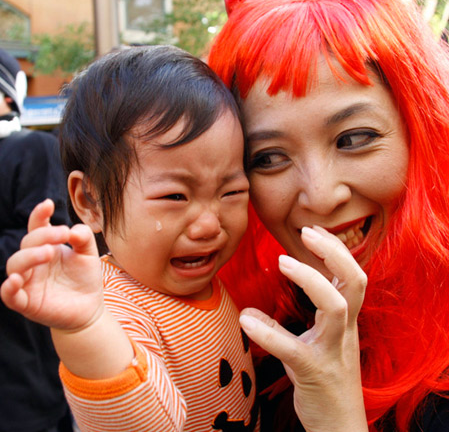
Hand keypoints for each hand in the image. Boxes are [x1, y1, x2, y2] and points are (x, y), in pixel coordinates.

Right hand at [1, 199, 103, 331]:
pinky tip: (15, 280)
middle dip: (43, 236)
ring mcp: (28, 282)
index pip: (37, 227)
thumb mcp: (88, 254)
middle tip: (63, 234)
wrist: (90, 308)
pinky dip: (8, 288)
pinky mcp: (26, 302)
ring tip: (48, 253)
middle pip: (27, 243)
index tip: (49, 205)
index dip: (39, 215)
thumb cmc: (85, 278)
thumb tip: (73, 230)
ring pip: (15, 265)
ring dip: (29, 256)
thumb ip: (83, 237)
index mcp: (46, 247)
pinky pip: (9, 295)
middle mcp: (33, 262)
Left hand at [239, 226, 367, 431]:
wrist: (340, 427)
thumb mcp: (311, 347)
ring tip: (282, 261)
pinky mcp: (315, 373)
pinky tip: (246, 319)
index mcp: (346, 322)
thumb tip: (248, 312)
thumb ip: (286, 327)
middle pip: (355, 282)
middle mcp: (345, 332)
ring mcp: (334, 352)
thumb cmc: (324, 380)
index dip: (336, 250)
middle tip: (306, 232)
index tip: (314, 230)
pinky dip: (270, 332)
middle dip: (334, 252)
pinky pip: (294, 349)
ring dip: (310, 280)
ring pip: (337, 308)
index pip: (352, 275)